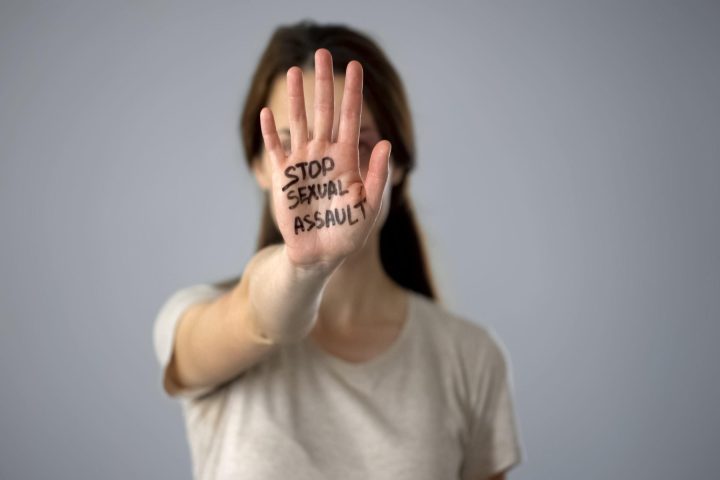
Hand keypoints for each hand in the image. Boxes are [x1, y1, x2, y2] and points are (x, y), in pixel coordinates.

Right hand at [259, 48, 391, 270]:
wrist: (319, 253)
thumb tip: (385, 145)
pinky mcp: (285, 177)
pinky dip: (272, 132)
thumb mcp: (368, 207)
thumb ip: (375, 177)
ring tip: (294, 72)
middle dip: (323, 83)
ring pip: (299, 122)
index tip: (354, 67)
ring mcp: (304, 163)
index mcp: (347, 159)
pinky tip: (268, 114)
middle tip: (322, 54)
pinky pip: (277, 149)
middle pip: (324, 111)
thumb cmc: (347, 233)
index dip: (352, 92)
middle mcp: (325, 154)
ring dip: (296, 97)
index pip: (351, 118)